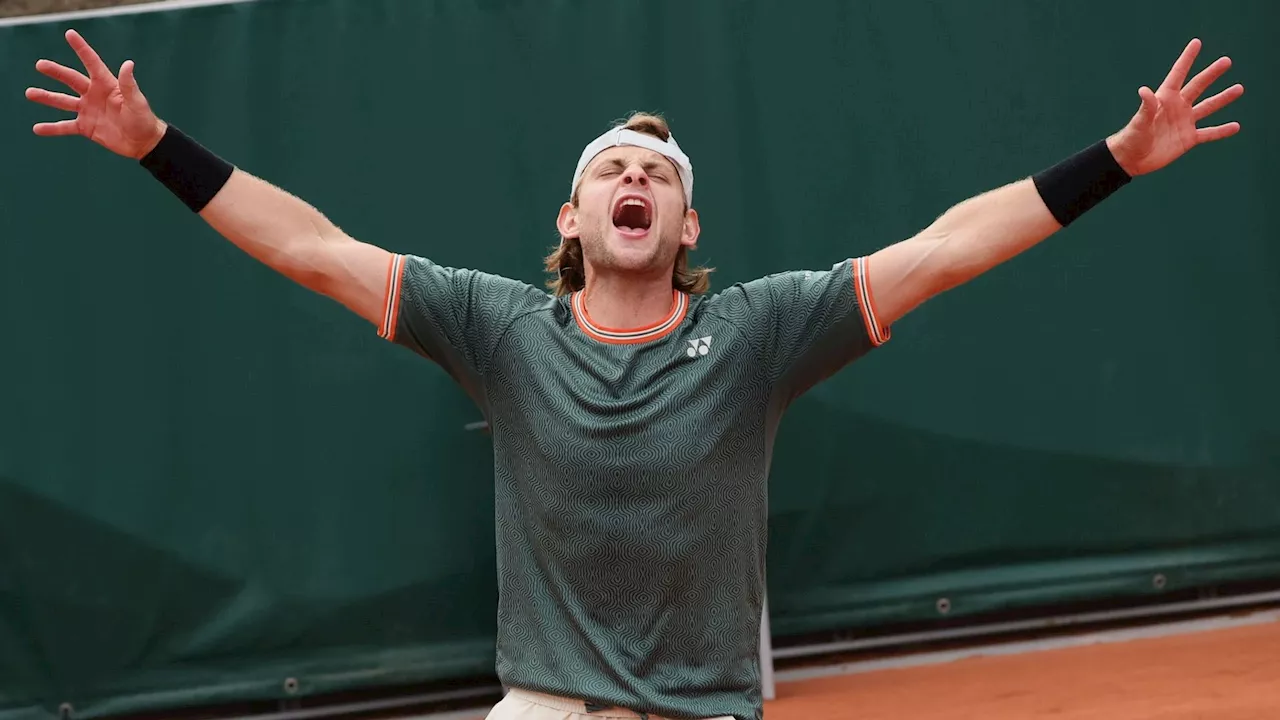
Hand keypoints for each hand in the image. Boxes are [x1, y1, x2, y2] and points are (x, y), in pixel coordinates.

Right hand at [25, 29, 165, 159]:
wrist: (144, 143)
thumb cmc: (144, 119)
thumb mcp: (137, 101)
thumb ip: (129, 84)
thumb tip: (128, 63)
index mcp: (106, 84)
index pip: (91, 62)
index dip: (81, 48)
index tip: (70, 34)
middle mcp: (93, 94)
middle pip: (71, 79)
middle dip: (56, 72)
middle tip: (40, 65)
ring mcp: (88, 110)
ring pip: (63, 102)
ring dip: (46, 97)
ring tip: (30, 93)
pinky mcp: (86, 127)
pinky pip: (65, 126)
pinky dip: (52, 128)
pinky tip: (38, 128)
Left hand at [1106, 38, 1243, 176]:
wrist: (1131, 160)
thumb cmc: (1131, 138)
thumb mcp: (1139, 121)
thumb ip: (1146, 107)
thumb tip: (1144, 90)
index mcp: (1165, 98)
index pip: (1178, 74)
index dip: (1187, 58)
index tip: (1196, 43)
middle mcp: (1177, 107)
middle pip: (1198, 86)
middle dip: (1212, 74)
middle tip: (1226, 61)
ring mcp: (1184, 122)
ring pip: (1208, 107)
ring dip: (1223, 98)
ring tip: (1239, 88)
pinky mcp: (1188, 139)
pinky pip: (1209, 133)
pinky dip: (1222, 131)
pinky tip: (1235, 127)